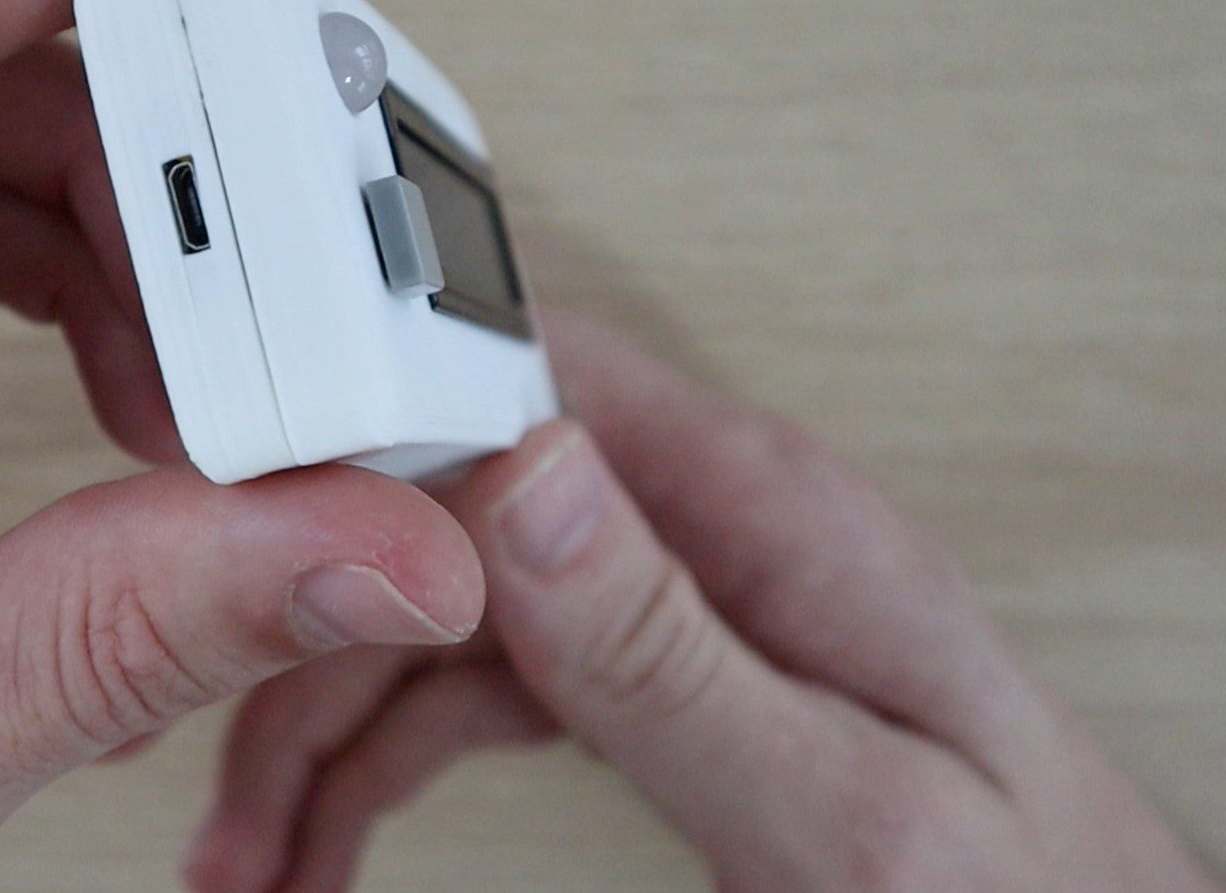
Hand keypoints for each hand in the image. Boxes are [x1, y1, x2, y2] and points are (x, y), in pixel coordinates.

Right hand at [187, 310, 1224, 892]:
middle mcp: (688, 523)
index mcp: (749, 506)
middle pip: (432, 516)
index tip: (225, 521)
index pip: (513, 383)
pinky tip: (326, 828)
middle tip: (215, 762)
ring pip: (426, 612)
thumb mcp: (841, 800)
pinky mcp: (641, 657)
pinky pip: (469, 681)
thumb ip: (672, 648)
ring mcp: (657, 589)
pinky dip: (381, 755)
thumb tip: (526, 474)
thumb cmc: (1010, 892)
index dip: (357, 424)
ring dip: (319, 725)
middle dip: (299, 635)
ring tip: (251, 854)